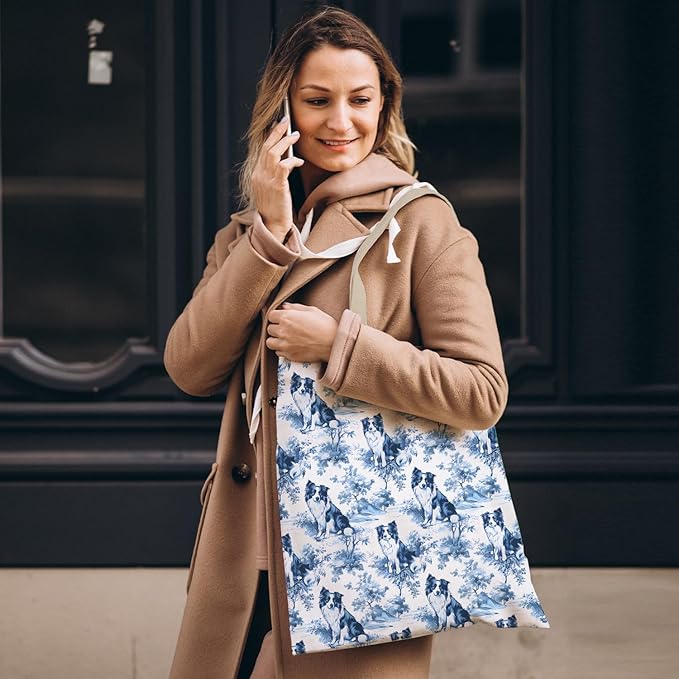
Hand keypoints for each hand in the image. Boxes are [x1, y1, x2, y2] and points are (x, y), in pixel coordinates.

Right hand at [251, 118, 303, 240]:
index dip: (271, 136)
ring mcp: (266, 180)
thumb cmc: (276, 209)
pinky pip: (284, 166)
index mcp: (257, 174)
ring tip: (296, 134)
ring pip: (274, 153)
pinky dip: (292, 160)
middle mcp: (259, 175)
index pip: (263, 150)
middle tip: (286, 120)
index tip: (279, 126)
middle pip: (267, 147)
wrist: (273, 226)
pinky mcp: (276, 186)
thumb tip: (287, 159)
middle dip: (277, 131)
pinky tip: (299, 160)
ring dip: (286, 141)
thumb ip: (276, 174)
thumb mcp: (272, 189)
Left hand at [266, 303, 337, 362]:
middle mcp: (283, 331)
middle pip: (269, 329)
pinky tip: (290, 346)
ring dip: (275, 339)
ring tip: (284, 338)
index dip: (276, 316)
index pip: (270, 315)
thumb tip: (284, 306)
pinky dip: (281, 349)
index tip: (282, 317)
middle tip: (285, 328)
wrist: (334, 344)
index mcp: (287, 317)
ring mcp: (285, 344)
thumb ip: (295, 307)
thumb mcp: (312, 310)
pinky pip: (277, 352)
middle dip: (276, 327)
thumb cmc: (325, 325)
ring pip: (269, 342)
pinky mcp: (289, 355)